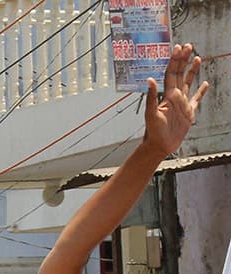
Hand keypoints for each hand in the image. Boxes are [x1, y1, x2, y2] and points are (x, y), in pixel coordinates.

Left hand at [143, 43, 208, 157]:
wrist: (160, 145)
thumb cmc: (153, 131)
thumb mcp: (151, 113)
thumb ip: (152, 97)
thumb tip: (150, 80)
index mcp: (167, 95)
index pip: (171, 73)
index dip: (175, 60)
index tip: (179, 48)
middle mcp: (175, 96)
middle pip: (180, 73)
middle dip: (184, 59)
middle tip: (188, 46)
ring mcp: (182, 103)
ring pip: (189, 82)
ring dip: (192, 70)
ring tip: (197, 58)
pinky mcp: (189, 112)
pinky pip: (196, 98)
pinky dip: (201, 91)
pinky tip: (204, 83)